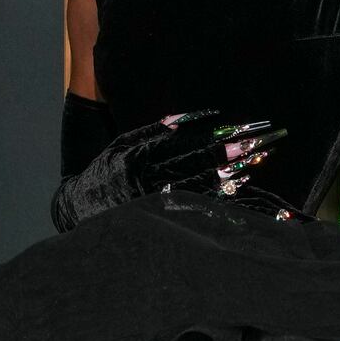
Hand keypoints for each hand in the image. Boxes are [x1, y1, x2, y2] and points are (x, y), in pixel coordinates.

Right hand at [50, 112, 284, 231]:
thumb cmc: (105, 170)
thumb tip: (185, 118)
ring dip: (230, 182)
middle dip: (232, 157)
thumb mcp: (122, 143)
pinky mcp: (158, 222)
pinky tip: (236, 203)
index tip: (243, 132)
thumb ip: (152, 131)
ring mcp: (154, 206)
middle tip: (261, 147)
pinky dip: (217, 209)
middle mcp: (149, 182)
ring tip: (255, 170)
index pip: (188, 146)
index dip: (218, 139)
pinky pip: (193, 216)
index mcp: (141, 158)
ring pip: (200, 193)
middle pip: (199, 168)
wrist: (78, 208)